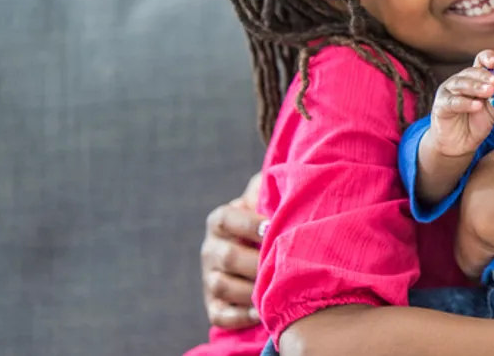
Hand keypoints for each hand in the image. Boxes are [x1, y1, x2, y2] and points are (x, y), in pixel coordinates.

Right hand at [200, 172, 265, 328]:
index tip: (272, 227)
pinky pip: (221, 315)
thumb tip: (280, 176)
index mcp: (220, 220)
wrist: (261, 248)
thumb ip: (269, 185)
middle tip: (283, 264)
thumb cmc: (270, 217)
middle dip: (256, 262)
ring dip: (251, 289)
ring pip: (223, 286)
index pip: (227, 219)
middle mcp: (210, 249)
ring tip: (276, 288)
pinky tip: (263, 310)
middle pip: (227, 257)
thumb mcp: (266, 196)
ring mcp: (210, 277)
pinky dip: (241, 316)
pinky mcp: (215, 305)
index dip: (248, 224)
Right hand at [427, 56, 493, 157]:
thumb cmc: (476, 123)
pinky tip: (477, 106)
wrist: (459, 144)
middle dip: (485, 76)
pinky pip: (453, 102)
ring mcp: (448, 92)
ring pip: (461, 84)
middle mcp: (459, 80)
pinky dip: (466, 103)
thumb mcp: (493, 109)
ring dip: (476, 87)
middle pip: (471, 71)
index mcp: (473, 77)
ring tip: (489, 91)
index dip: (488, 58)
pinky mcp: (441, 106)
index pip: (480, 60)